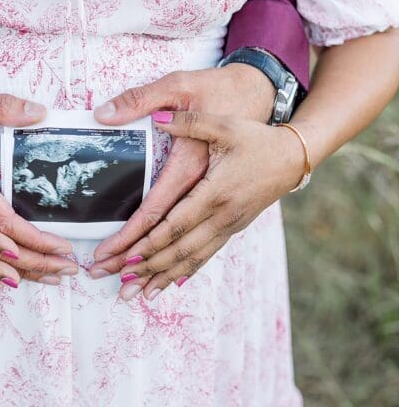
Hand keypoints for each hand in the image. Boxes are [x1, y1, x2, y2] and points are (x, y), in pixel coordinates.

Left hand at [89, 64, 275, 275]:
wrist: (294, 156)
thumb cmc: (257, 139)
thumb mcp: (224, 124)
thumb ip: (189, 121)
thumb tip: (157, 117)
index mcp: (215, 191)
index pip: (175, 224)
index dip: (149, 243)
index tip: (124, 258)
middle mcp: (222, 215)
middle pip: (178, 249)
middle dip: (146, 269)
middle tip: (117, 286)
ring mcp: (228, 226)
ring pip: (191, 259)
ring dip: (161, 277)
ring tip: (134, 295)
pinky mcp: (231, 229)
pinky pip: (204, 256)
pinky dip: (183, 272)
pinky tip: (166, 285)